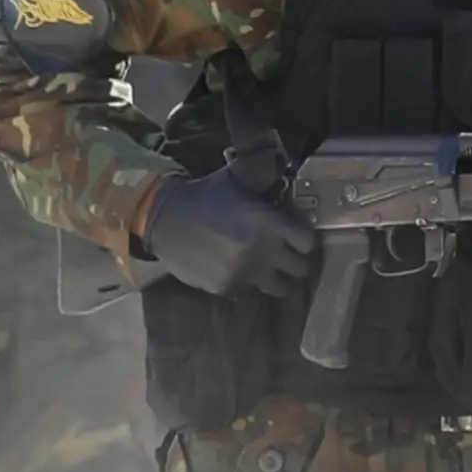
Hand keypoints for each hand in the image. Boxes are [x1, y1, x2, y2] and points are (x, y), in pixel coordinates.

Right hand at [139, 165, 313, 299]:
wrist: (164, 217)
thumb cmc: (205, 195)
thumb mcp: (238, 179)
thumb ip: (265, 181)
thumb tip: (288, 182)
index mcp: (268, 222)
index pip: (308, 243)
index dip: (304, 241)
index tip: (296, 239)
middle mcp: (262, 251)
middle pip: (299, 269)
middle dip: (293, 261)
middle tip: (284, 255)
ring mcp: (245, 273)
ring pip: (280, 288)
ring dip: (276, 278)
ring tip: (266, 269)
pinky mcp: (226, 288)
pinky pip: (250, 292)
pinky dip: (248, 284)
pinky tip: (237, 270)